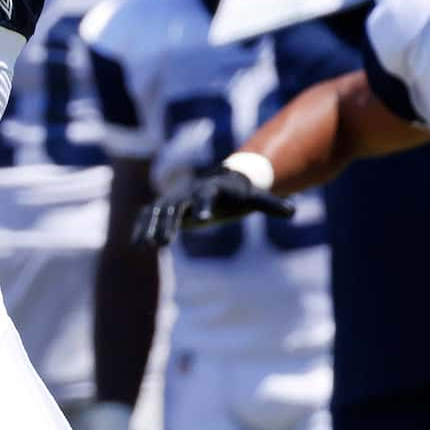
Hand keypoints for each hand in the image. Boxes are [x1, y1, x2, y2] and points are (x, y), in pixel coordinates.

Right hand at [134, 168, 295, 247]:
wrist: (218, 184)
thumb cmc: (238, 195)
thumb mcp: (253, 200)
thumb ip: (271, 204)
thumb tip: (293, 210)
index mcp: (210, 189)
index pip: (205, 196)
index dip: (203, 207)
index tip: (202, 220)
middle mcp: (187, 192)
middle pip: (175, 206)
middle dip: (168, 224)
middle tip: (163, 243)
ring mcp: (173, 198)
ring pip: (158, 212)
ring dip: (151, 227)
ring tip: (147, 246)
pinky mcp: (163, 206)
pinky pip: (148, 216)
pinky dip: (140, 228)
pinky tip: (135, 245)